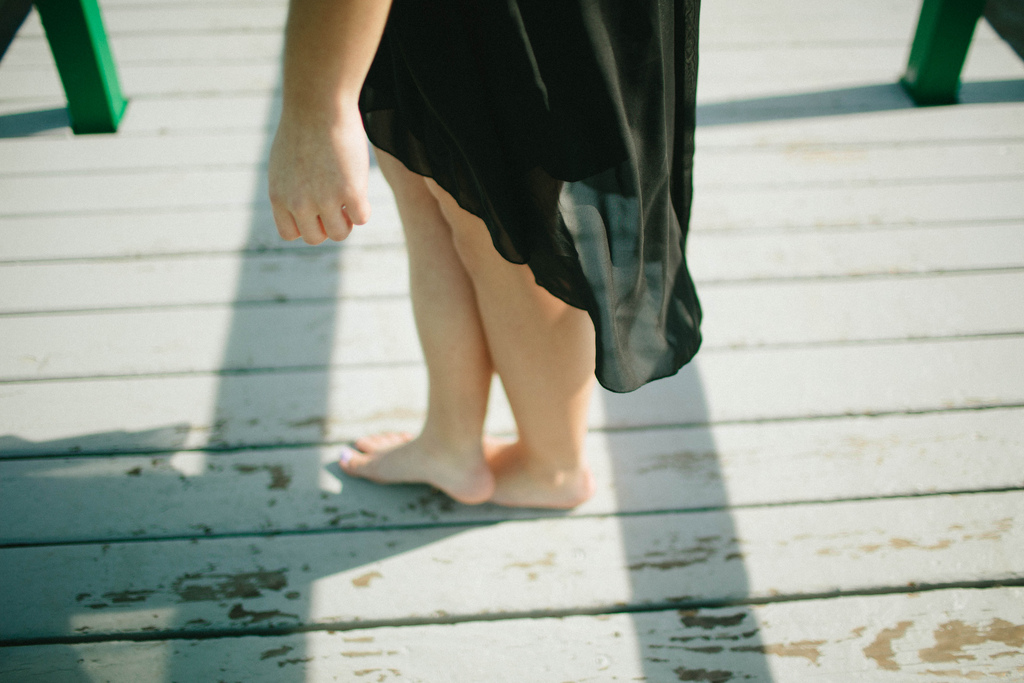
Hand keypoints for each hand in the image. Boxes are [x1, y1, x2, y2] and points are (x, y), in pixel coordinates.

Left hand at [267, 105, 371, 244]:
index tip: (315, 209)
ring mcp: (325, 199)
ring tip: (349, 196)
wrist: (318, 103)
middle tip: (336, 202)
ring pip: (340, 233)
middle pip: (316, 237)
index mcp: (279, 196)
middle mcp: (299, 203)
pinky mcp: (351, 192)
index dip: (306, 225)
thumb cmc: (303, 126)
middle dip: (327, 224)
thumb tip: (306, 209)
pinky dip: (363, 208)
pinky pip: (361, 218)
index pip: (290, 233)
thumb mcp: (285, 163)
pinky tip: (360, 187)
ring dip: (347, 219)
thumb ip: (291, 189)